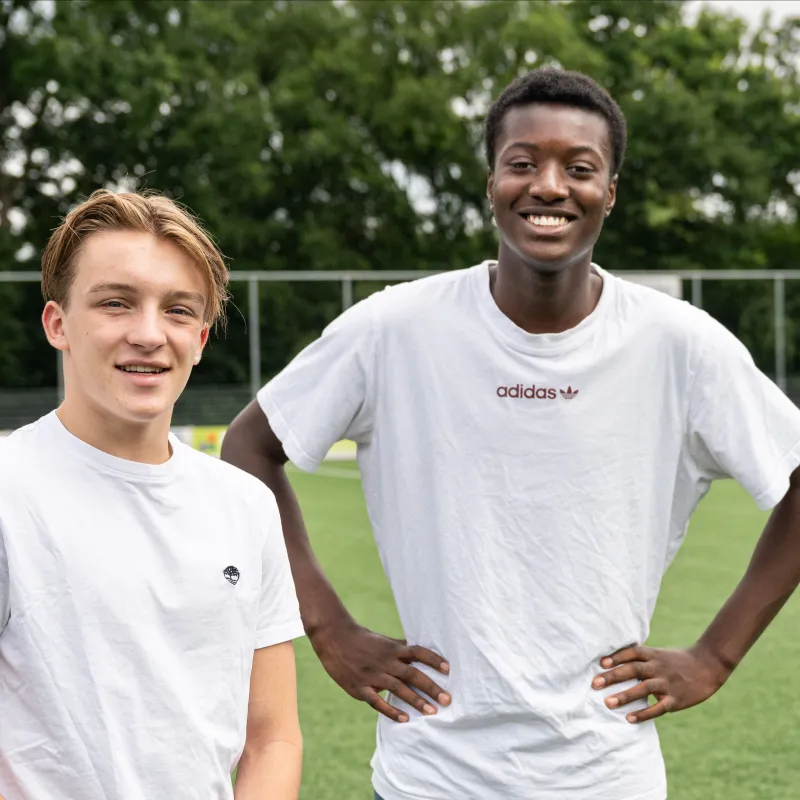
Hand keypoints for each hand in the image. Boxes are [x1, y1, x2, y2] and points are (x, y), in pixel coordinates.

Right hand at [311, 621, 450, 722]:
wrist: (334, 638)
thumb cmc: (361, 639)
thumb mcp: (382, 640)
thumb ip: (399, 647)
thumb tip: (418, 650)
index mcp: (392, 649)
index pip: (418, 652)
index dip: (433, 660)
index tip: (448, 669)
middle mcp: (385, 661)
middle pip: (412, 674)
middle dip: (431, 687)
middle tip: (447, 699)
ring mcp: (372, 675)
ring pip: (398, 689)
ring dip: (416, 701)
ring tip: (432, 712)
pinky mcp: (359, 687)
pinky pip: (377, 701)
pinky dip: (391, 711)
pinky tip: (405, 719)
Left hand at [591, 643, 730, 722]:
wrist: (708, 665)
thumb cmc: (678, 660)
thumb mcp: (660, 654)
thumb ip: (641, 659)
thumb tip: (615, 664)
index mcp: (653, 655)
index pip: (631, 653)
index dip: (616, 657)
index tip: (600, 664)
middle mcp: (658, 667)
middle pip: (632, 670)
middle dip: (613, 677)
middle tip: (595, 683)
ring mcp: (667, 683)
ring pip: (643, 689)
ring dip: (624, 696)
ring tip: (607, 703)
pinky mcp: (676, 699)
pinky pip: (658, 708)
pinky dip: (644, 713)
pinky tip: (630, 719)